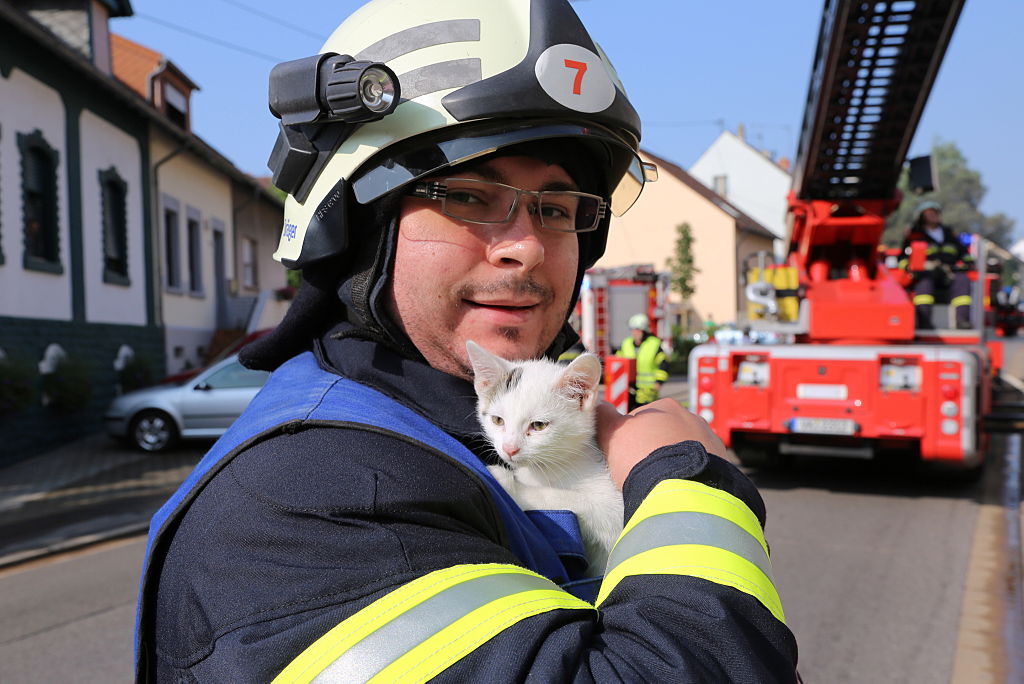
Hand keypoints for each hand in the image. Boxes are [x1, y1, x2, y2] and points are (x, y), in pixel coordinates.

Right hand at [596, 399, 725, 488]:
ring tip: (663, 484)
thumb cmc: (642, 458)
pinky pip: (701, 467)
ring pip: (684, 451)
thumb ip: (604, 418)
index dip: (630, 440)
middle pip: (665, 434)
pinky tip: (681, 489)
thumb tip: (598, 405)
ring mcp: (710, 440)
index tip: (626, 458)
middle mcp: (691, 417)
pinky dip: (691, 475)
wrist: (682, 489)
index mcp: (664, 406)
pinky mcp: (723, 462)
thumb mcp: (613, 435)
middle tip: (643, 473)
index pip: (641, 419)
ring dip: (675, 463)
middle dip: (655, 450)